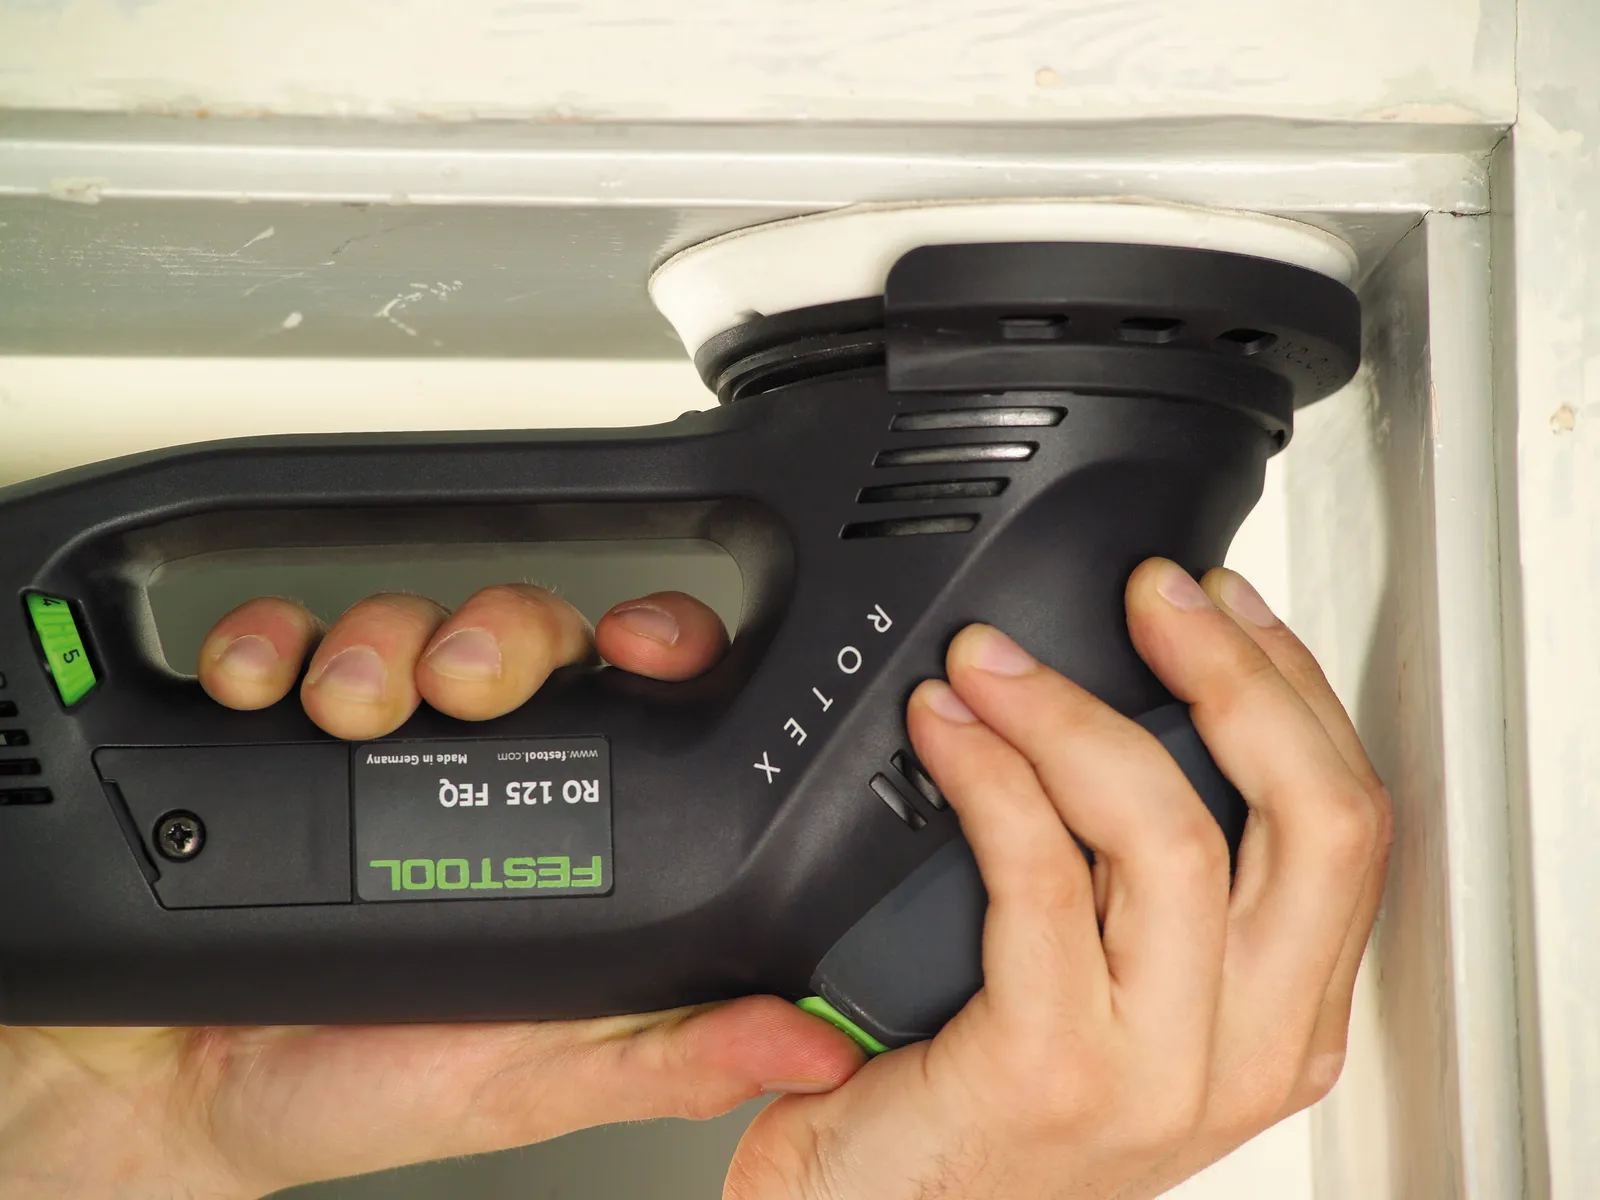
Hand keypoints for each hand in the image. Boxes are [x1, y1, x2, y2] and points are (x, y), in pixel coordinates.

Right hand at [1, 587, 862, 1198]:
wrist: (172, 1099)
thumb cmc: (362, 1087)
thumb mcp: (531, 1084)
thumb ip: (668, 1057)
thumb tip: (813, 1042)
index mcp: (560, 835)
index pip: (639, 701)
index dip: (659, 648)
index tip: (642, 646)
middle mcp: (471, 774)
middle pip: (523, 640)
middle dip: (502, 637)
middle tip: (463, 686)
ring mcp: (368, 746)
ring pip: (409, 624)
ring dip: (381, 638)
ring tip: (347, 708)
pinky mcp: (261, 731)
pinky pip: (275, 643)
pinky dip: (263, 641)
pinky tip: (257, 688)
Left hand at [726, 560, 1390, 1199]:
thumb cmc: (988, 1100)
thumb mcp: (1114, 984)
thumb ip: (1144, 880)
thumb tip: (1137, 707)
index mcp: (1281, 1017)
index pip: (1347, 822)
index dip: (1294, 689)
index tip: (1223, 604)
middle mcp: (1247, 1048)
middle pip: (1315, 817)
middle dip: (1236, 673)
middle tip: (1152, 597)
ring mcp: (1157, 1069)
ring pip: (1173, 833)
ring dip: (1078, 713)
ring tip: (995, 661)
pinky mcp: (1050, 1070)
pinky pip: (1040, 876)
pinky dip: (992, 776)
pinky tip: (947, 729)